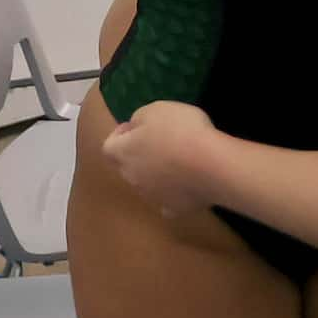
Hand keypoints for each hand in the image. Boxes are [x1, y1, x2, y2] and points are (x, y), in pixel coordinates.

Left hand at [104, 103, 219, 216]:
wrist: (209, 165)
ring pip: (146, 184)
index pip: (108, 147)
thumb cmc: (180, 130)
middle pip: (127, 167)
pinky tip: (187, 183)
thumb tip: (134, 128)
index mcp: (125, 153)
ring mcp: (152, 196)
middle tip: (159, 140)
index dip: (119, 135)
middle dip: (137, 154)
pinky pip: (168, 200)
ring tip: (178, 158)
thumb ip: (139, 118)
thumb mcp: (156, 109)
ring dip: (155, 172)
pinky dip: (174, 192)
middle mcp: (132, 178)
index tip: (134, 125)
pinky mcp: (174, 209)